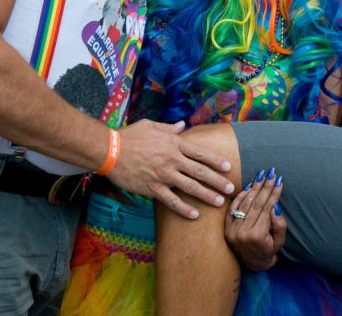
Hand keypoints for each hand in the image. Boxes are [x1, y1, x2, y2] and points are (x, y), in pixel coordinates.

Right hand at [108, 119, 233, 219]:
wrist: (110, 151)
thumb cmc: (130, 136)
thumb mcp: (151, 126)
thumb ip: (169, 128)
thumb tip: (182, 125)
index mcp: (174, 144)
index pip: (200, 153)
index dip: (216, 161)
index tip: (228, 167)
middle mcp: (172, 160)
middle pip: (200, 172)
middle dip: (218, 181)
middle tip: (231, 188)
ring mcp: (163, 175)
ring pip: (190, 187)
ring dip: (207, 195)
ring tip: (220, 202)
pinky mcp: (153, 188)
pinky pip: (171, 201)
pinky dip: (183, 209)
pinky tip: (194, 215)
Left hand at [224, 168, 285, 270]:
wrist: (252, 264)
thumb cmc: (269, 252)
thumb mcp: (280, 242)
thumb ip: (279, 225)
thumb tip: (275, 205)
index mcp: (257, 236)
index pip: (267, 209)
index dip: (274, 194)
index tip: (280, 181)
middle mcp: (242, 232)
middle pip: (256, 203)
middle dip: (265, 186)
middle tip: (272, 173)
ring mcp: (233, 230)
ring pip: (245, 204)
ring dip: (254, 188)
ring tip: (262, 175)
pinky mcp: (227, 228)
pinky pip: (233, 208)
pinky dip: (240, 196)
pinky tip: (248, 186)